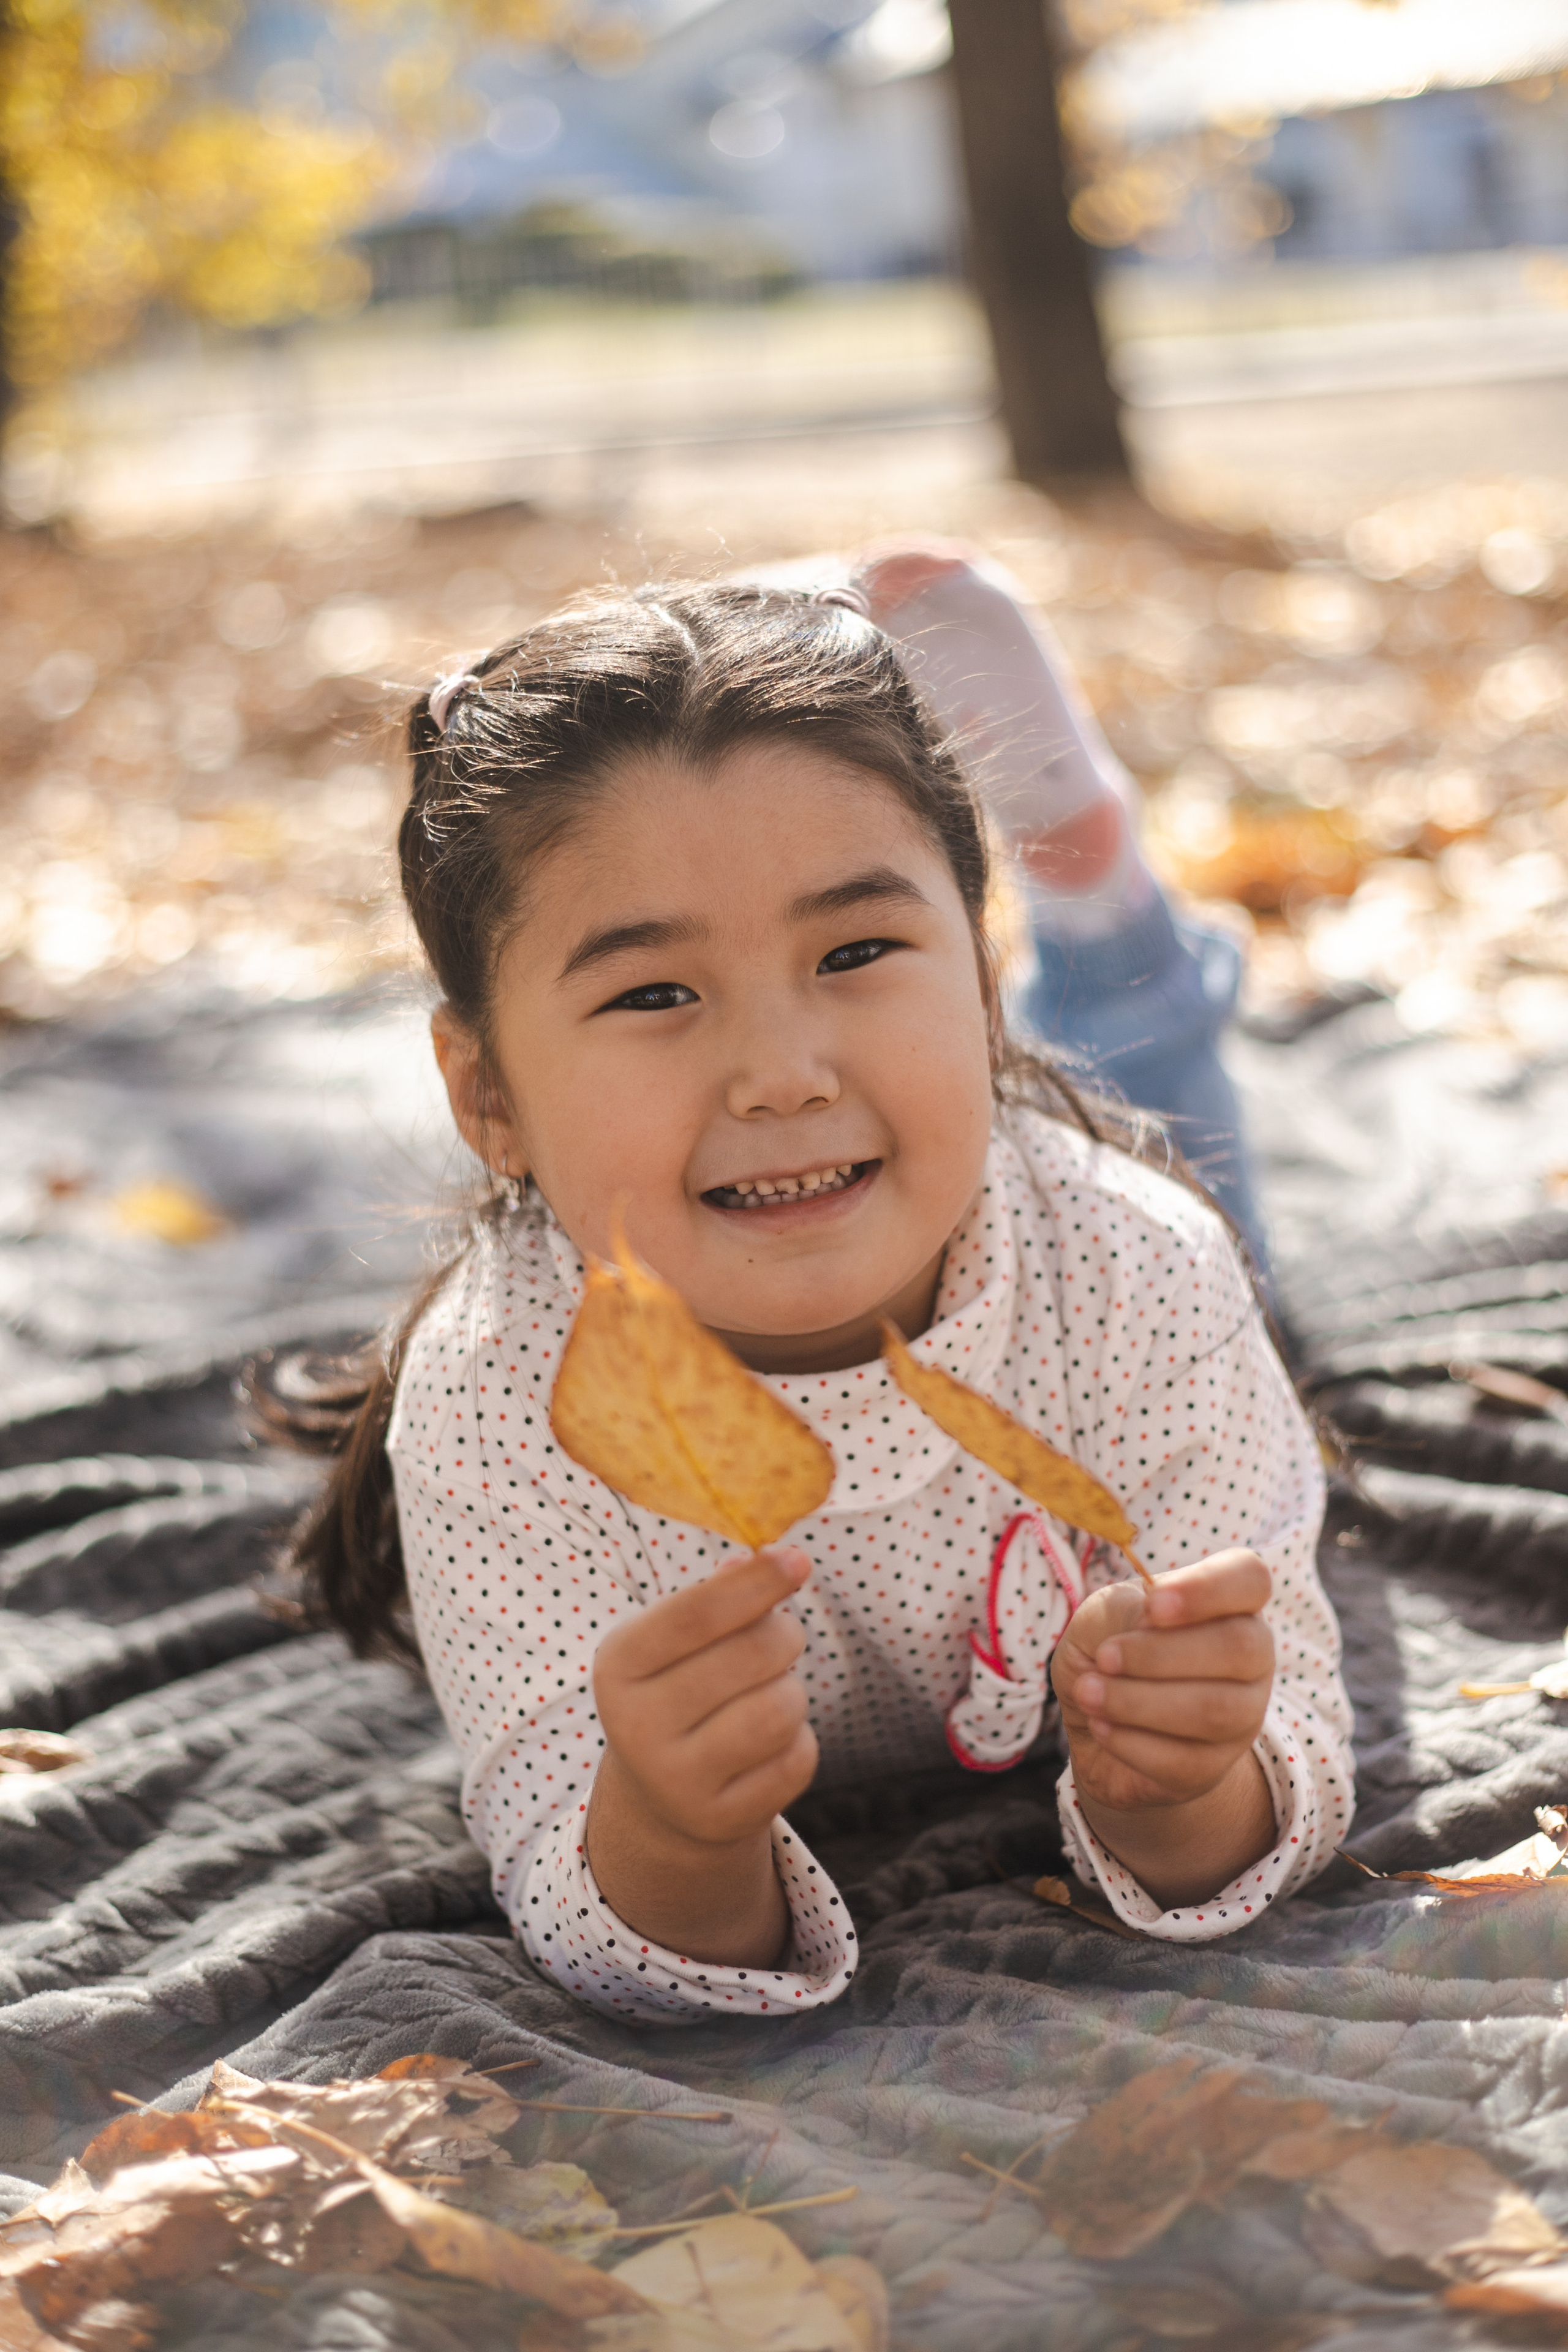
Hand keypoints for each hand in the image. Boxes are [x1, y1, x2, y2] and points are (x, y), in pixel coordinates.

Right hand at [593, 1546, 818, 1846]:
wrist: (660, 1794)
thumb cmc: (679, 1687)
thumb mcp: (676, 1639)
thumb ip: (718, 1595)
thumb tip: (769, 1557)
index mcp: (618, 1665)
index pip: (695, 1614)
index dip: (755, 1583)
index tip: (798, 1559)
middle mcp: (636, 1726)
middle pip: (752, 1656)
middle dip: (785, 1635)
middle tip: (783, 1636)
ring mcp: (675, 1781)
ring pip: (780, 1711)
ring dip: (793, 1691)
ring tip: (772, 1692)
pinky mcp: (720, 1819)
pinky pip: (797, 1761)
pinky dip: (799, 1740)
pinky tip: (770, 1742)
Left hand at [1050, 1549, 1277, 1905]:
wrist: (1092, 1719)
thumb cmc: (1108, 1649)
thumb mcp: (1101, 1617)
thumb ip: (1125, 1610)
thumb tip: (1150, 1626)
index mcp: (1227, 1602)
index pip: (1250, 1578)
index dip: (1208, 1588)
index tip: (1153, 1605)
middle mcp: (1251, 1657)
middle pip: (1240, 1647)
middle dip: (1160, 1654)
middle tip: (1104, 1657)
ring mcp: (1242, 1716)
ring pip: (1214, 1710)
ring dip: (1138, 1701)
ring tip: (1088, 1693)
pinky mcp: (1214, 1767)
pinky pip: (1186, 1761)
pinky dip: (1130, 1742)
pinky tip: (1100, 1726)